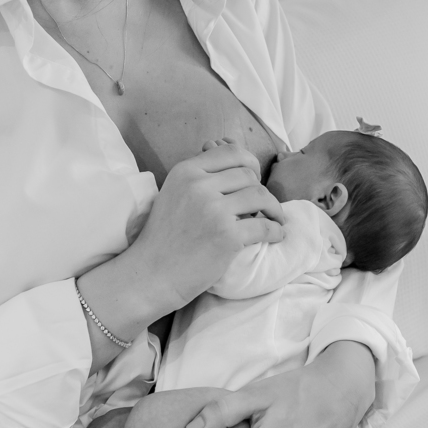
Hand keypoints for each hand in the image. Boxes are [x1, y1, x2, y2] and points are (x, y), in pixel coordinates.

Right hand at [78, 141, 284, 358]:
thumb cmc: (164, 238)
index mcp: (186, 172)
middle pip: (248, 175)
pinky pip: (265, 225)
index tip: (254, 178)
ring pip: (260, 196)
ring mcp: (214, 211)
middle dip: (259, 190)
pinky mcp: (228, 236)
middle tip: (262, 206)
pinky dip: (276, 230)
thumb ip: (199, 178)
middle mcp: (199, 186)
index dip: (249, 164)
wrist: (151, 275)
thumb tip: (237, 164)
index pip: (230, 152)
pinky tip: (276, 235)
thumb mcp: (174, 193)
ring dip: (273, 208)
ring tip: (274, 218)